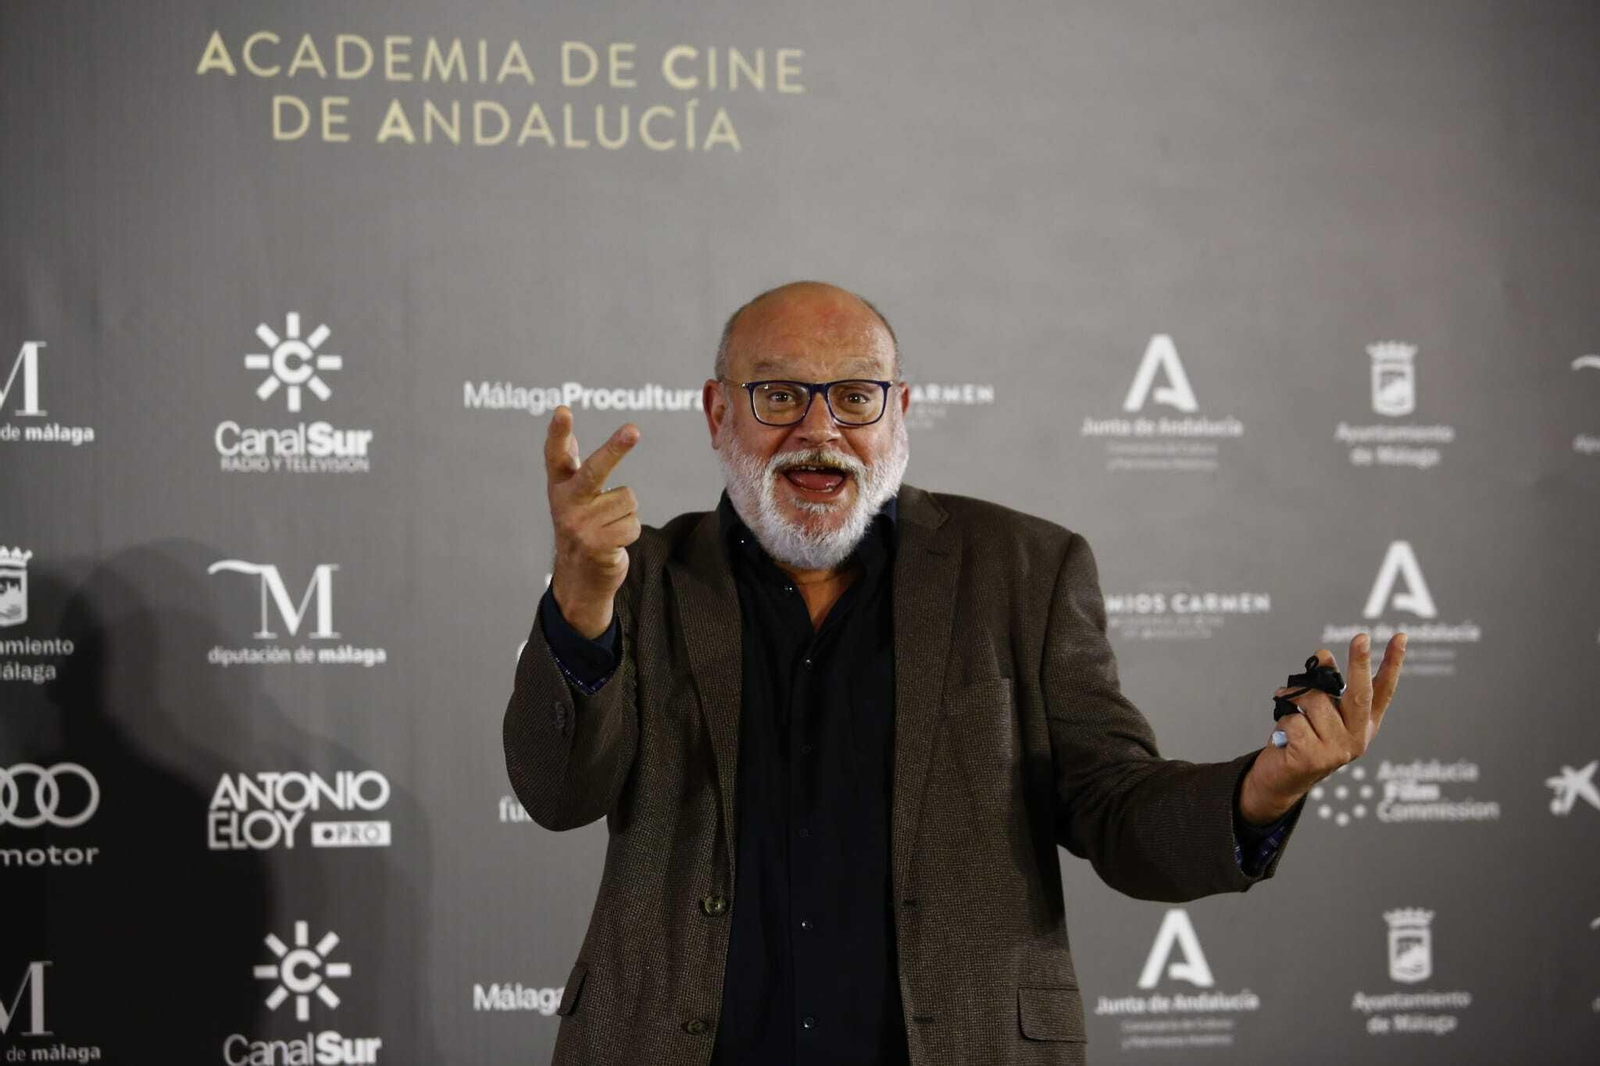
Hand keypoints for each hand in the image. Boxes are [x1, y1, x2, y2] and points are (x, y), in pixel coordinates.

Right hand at [544, 405, 640, 638]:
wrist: (578, 578)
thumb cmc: (580, 526)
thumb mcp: (569, 492)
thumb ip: (567, 457)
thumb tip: (561, 417)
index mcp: (559, 487)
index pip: (556, 455)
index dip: (558, 432)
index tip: (563, 410)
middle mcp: (565, 504)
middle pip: (594, 471)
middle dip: (615, 449)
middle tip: (633, 429)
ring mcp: (580, 526)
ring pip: (627, 499)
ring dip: (626, 513)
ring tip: (610, 526)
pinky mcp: (597, 546)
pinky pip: (632, 524)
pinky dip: (629, 532)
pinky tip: (614, 541)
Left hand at [1237, 632, 1407, 825]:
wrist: (1282, 777)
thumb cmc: (1300, 736)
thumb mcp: (1315, 709)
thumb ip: (1324, 684)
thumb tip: (1324, 655)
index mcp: (1362, 722)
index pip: (1382, 690)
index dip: (1393, 664)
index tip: (1400, 637)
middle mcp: (1357, 737)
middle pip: (1360, 694)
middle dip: (1359, 663)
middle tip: (1361, 637)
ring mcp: (1339, 750)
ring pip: (1315, 702)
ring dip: (1293, 699)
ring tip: (1288, 712)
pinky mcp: (1316, 758)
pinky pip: (1294, 720)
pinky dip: (1283, 720)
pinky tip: (1284, 735)